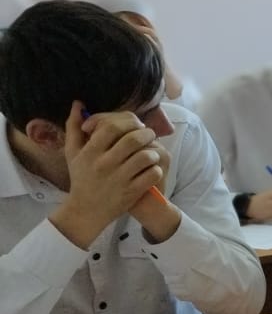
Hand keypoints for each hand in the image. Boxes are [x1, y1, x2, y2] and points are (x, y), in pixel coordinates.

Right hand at [49, 104, 164, 247]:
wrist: (85, 210)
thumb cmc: (81, 177)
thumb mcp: (73, 153)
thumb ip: (74, 127)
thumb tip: (78, 103)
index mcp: (90, 152)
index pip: (112, 127)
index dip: (128, 122)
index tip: (135, 125)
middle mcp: (104, 164)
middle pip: (133, 139)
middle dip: (146, 133)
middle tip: (149, 135)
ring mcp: (119, 179)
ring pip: (146, 156)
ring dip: (153, 151)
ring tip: (151, 152)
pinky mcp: (131, 192)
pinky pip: (152, 174)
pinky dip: (156, 169)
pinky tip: (152, 168)